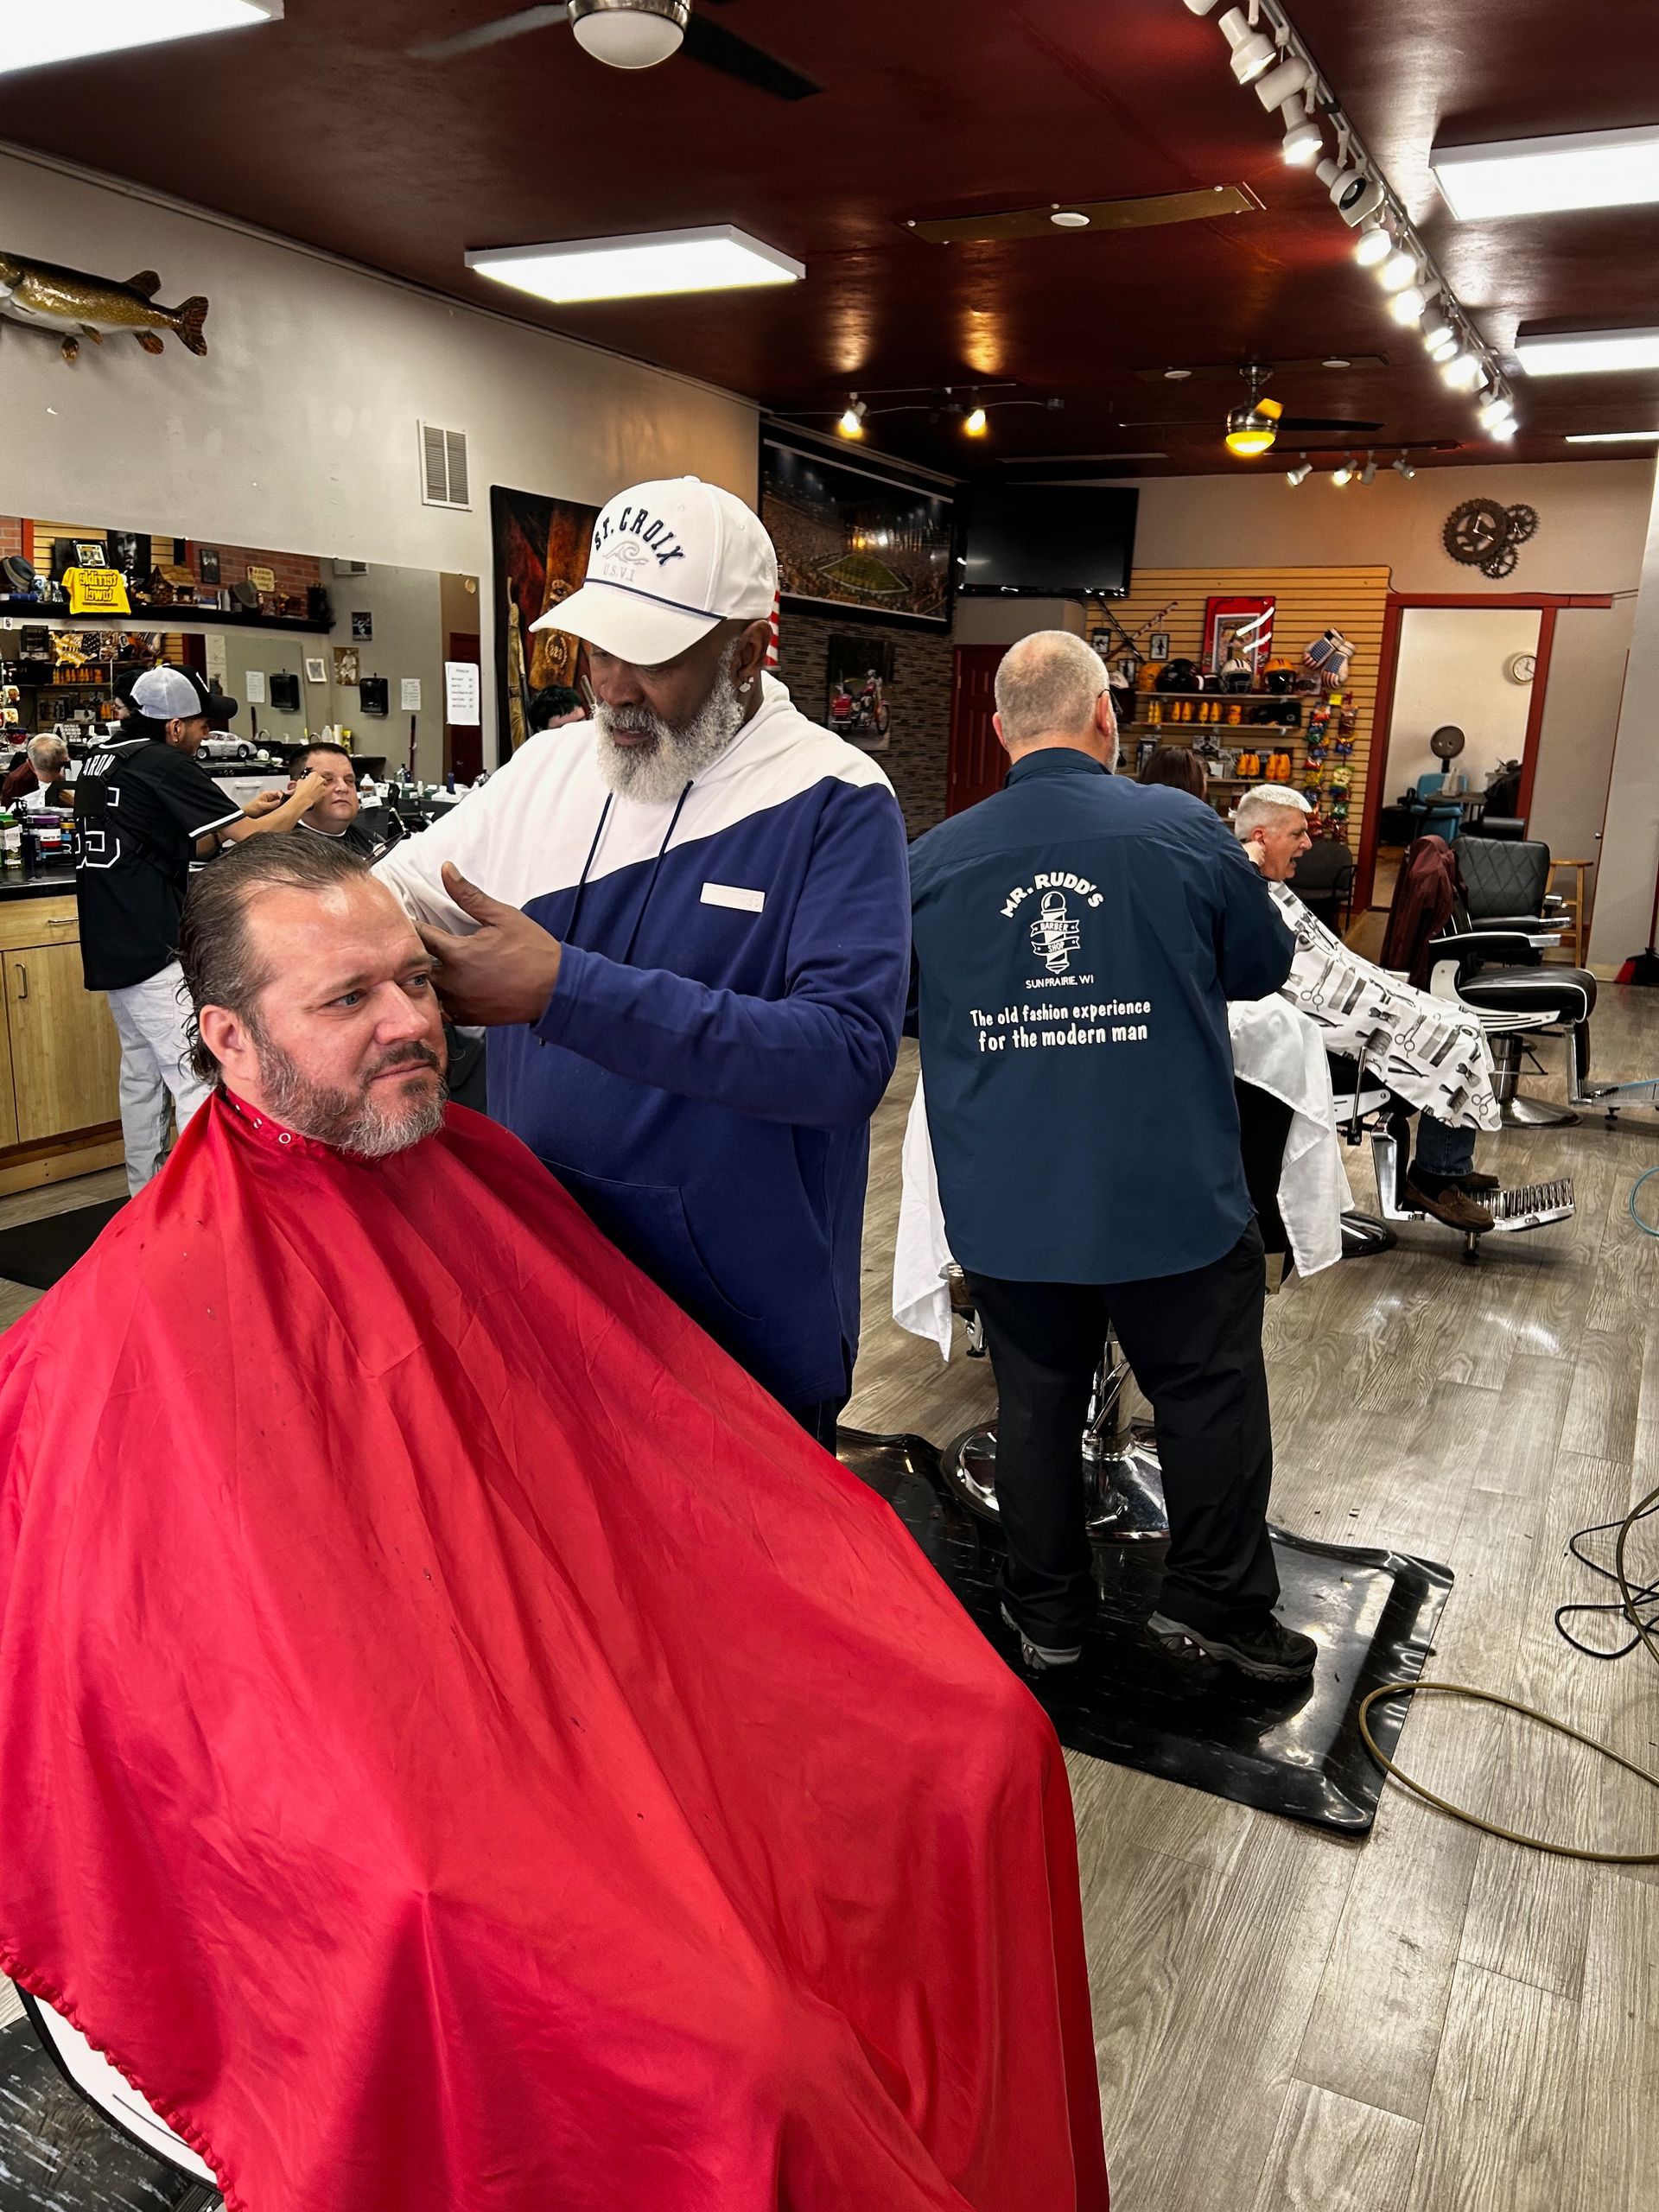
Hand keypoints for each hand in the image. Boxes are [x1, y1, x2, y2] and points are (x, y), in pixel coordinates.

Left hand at [243, 787, 289, 816]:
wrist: (247, 815)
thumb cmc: (250, 808)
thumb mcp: (261, 805)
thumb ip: (270, 804)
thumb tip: (279, 802)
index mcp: (267, 794)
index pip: (278, 792)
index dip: (282, 795)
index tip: (283, 800)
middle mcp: (270, 799)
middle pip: (280, 798)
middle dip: (283, 801)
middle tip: (285, 806)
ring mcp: (271, 804)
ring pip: (280, 804)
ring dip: (282, 807)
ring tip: (283, 810)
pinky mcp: (272, 810)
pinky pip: (278, 809)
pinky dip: (280, 811)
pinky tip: (280, 813)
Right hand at [286, 770, 330, 810]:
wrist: (304, 798)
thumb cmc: (301, 790)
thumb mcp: (300, 781)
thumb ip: (304, 779)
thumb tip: (304, 780)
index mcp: (314, 774)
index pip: (315, 774)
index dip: (312, 778)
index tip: (311, 780)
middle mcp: (320, 779)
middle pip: (320, 779)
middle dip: (317, 782)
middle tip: (312, 785)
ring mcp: (323, 785)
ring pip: (323, 785)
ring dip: (319, 787)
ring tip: (314, 790)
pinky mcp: (325, 792)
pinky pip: (324, 791)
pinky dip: (321, 792)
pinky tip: (316, 794)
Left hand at [417, 863, 561, 1025]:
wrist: (557, 989)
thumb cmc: (534, 952)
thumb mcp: (503, 916)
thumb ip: (469, 895)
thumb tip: (447, 870)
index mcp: (458, 954)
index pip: (418, 936)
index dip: (408, 925)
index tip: (403, 919)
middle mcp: (454, 982)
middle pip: (414, 968)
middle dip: (410, 955)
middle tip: (406, 944)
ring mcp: (460, 1004)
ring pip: (425, 993)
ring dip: (420, 980)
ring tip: (419, 968)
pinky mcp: (468, 1018)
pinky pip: (441, 1011)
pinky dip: (436, 999)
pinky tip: (440, 988)